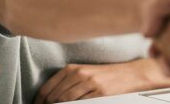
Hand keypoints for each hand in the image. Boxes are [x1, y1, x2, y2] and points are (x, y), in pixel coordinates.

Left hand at [34, 58, 169, 102]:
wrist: (130, 75)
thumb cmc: (105, 75)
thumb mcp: (84, 73)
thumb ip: (67, 83)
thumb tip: (50, 98)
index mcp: (73, 68)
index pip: (47, 88)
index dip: (39, 101)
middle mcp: (79, 74)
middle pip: (54, 96)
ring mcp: (90, 84)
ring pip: (65, 100)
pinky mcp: (100, 93)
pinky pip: (81, 103)